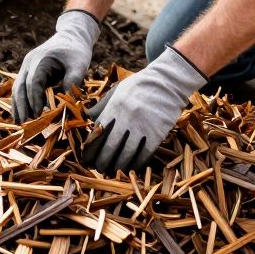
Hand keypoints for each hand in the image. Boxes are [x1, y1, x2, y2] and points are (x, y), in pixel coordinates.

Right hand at [12, 10, 100, 121]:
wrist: (72, 35)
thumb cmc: (77, 51)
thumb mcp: (79, 66)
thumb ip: (72, 83)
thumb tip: (66, 105)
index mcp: (41, 59)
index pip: (33, 83)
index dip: (34, 100)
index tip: (37, 116)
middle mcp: (29, 63)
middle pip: (20, 87)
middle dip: (22, 106)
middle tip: (24, 125)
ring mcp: (27, 66)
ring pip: (18, 88)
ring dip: (18, 105)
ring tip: (20, 123)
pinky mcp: (29, 71)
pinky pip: (22, 87)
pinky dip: (21, 100)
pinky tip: (22, 113)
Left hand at [84, 46, 206, 172]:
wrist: (167, 82)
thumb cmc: (139, 86)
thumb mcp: (117, 90)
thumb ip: (102, 106)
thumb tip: (88, 119)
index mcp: (114, 107)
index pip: (98, 133)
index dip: (91, 150)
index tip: (86, 159)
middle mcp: (126, 118)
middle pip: (110, 147)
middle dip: (102, 161)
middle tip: (99, 168)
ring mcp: (142, 126)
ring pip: (127, 153)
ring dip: (118, 166)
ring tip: (113, 171)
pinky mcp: (157, 133)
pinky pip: (144, 153)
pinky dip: (137, 163)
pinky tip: (132, 168)